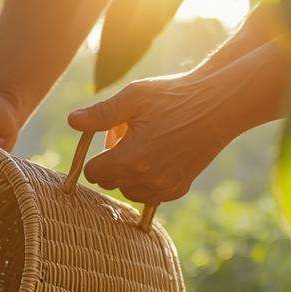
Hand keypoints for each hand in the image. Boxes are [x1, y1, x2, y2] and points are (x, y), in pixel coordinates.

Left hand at [67, 73, 236, 204]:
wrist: (219, 105)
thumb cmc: (174, 96)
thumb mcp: (133, 97)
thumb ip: (100, 114)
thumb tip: (72, 121)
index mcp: (129, 159)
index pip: (93, 173)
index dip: (95, 156)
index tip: (108, 141)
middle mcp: (145, 180)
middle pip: (109, 182)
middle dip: (113, 163)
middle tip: (131, 137)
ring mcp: (163, 187)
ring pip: (129, 190)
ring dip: (130, 174)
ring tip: (147, 145)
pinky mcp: (178, 189)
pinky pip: (150, 195)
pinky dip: (149, 181)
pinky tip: (161, 157)